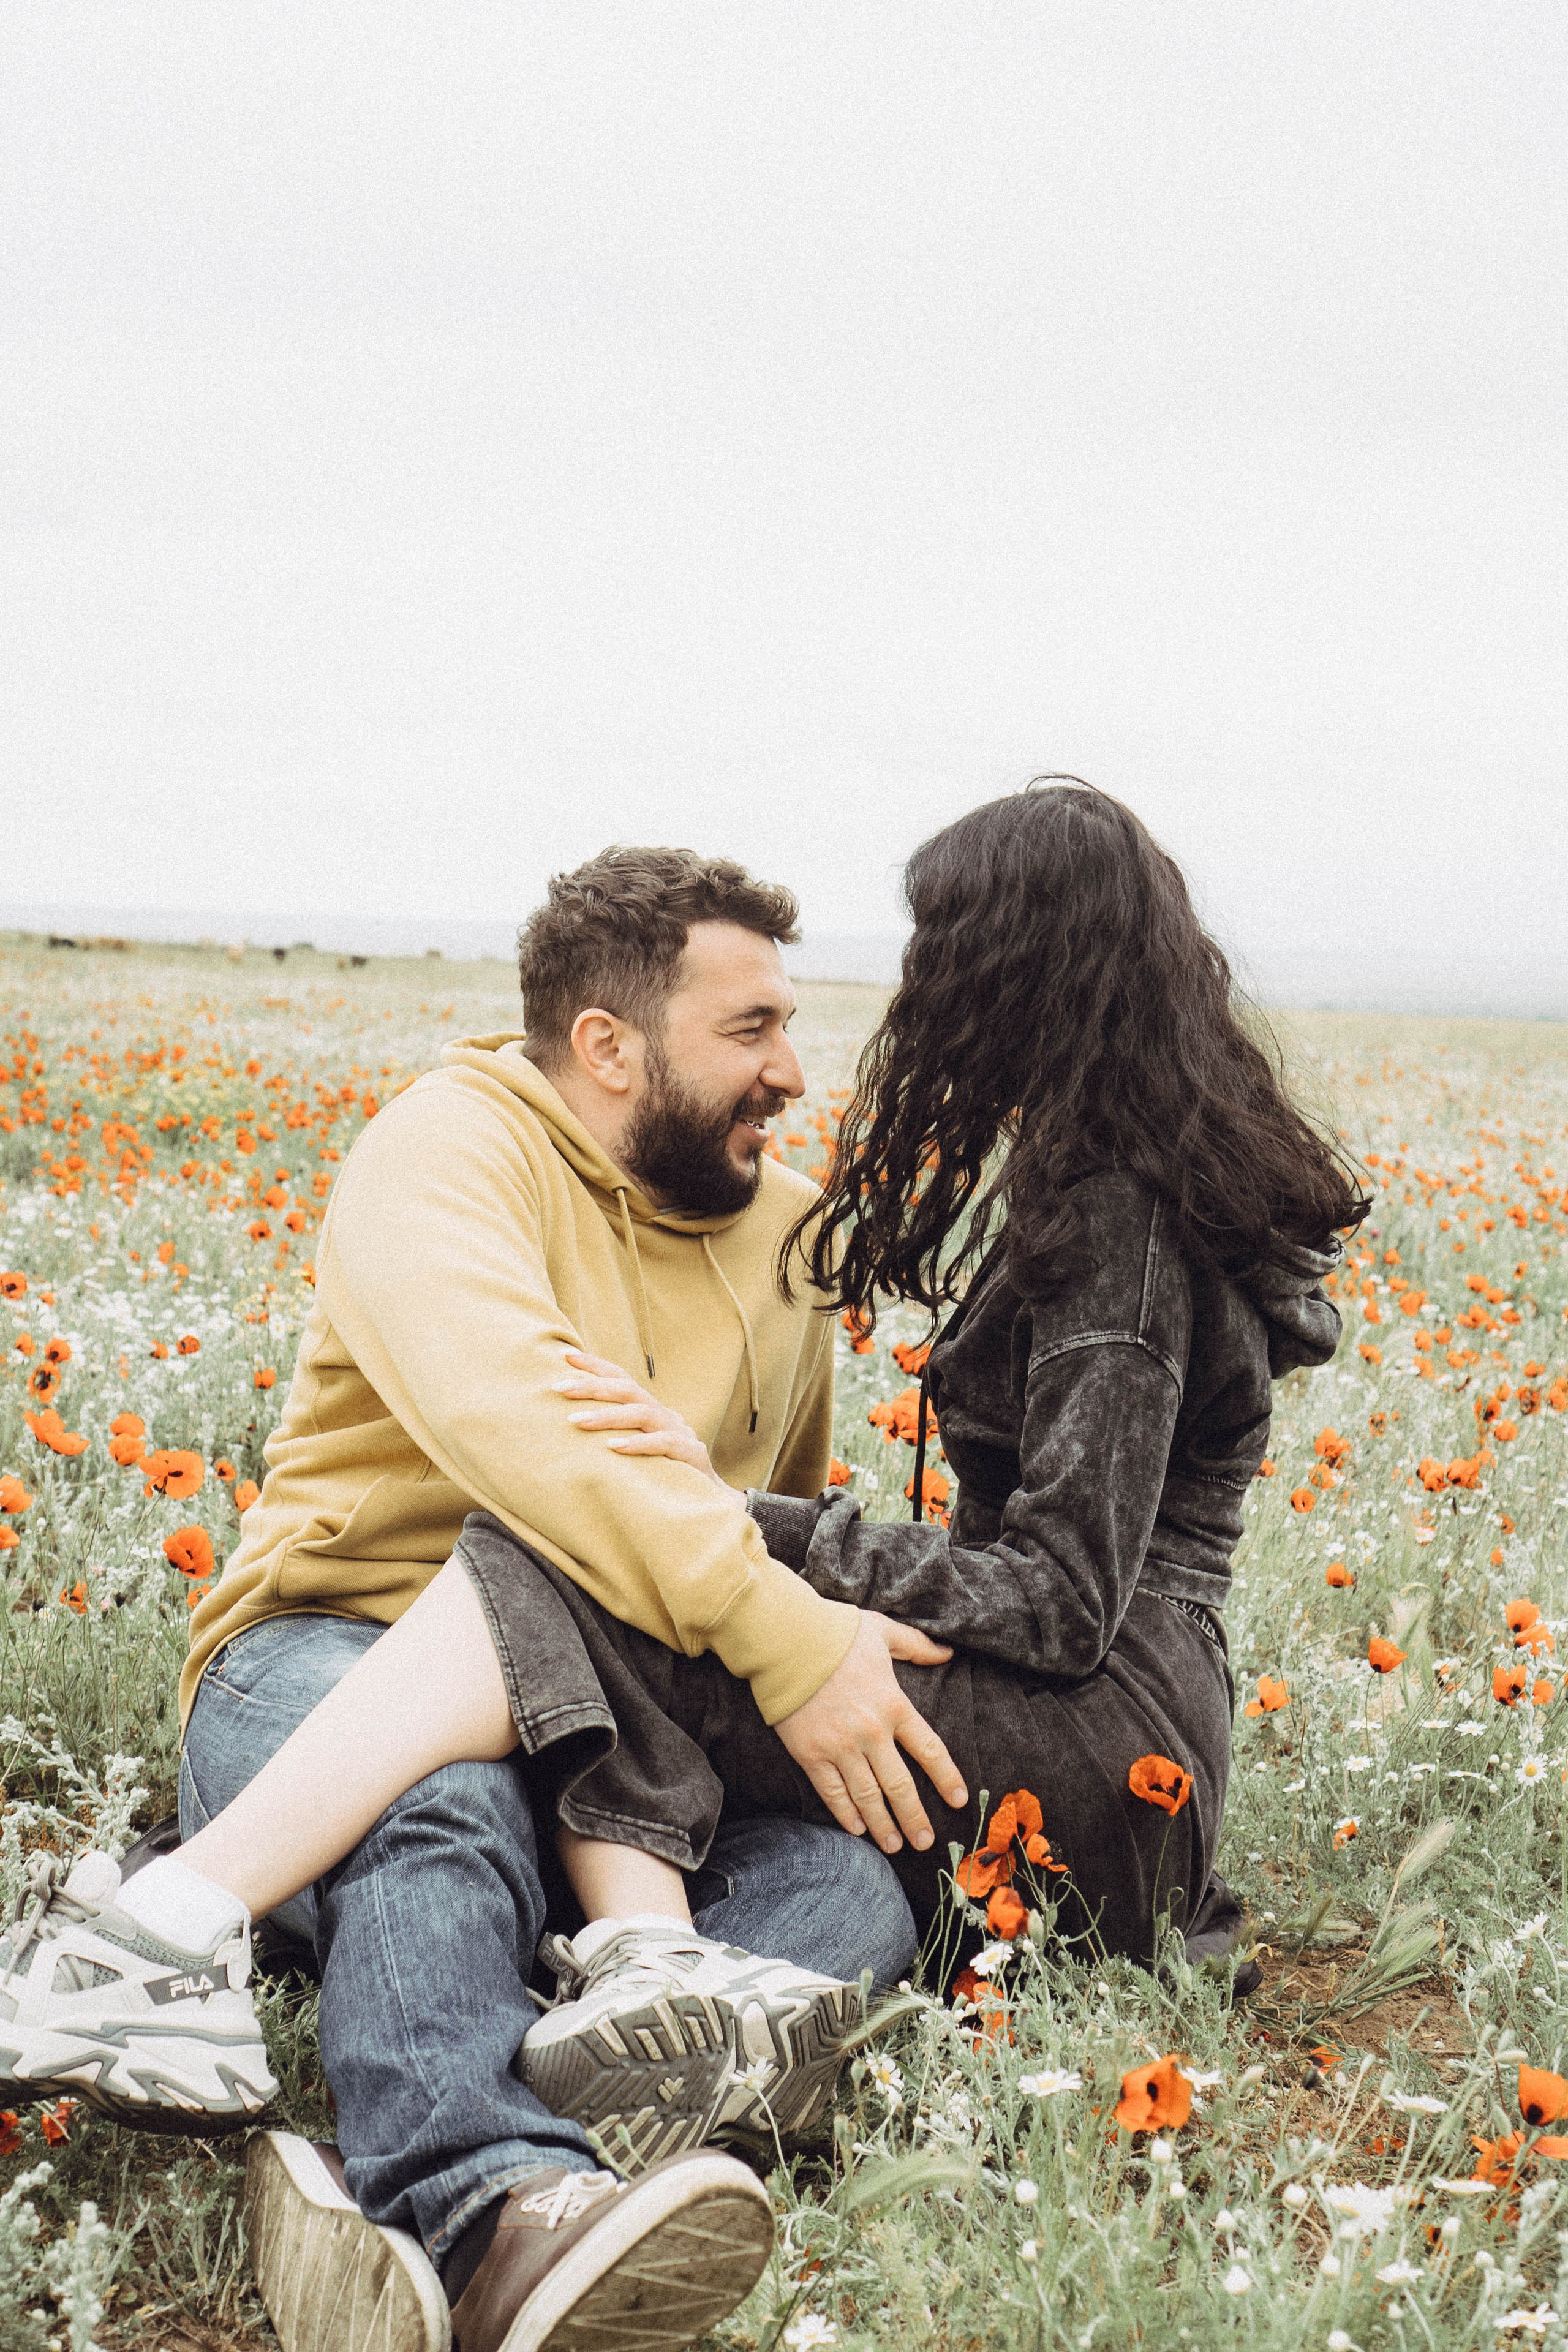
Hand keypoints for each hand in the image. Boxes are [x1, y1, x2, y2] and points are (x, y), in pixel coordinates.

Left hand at [555, 1349, 722, 1484]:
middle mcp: (663, 1414)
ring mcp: (679, 1432)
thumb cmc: (663, 1472)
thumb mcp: (638, 1447)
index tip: (564, 1355)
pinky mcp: (691, 1454)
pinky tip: (613, 1448)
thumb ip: (614, 1433)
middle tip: (558, 1388)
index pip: (621, 1379)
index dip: (595, 1365)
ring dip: (606, 1416)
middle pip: (627, 1389)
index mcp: (649, 1409)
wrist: (708, 1500)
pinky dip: (638, 1444)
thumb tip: (571, 1422)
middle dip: (592, 1386)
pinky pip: (664, 1444)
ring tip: (575, 1421)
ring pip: (642, 1413)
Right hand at [774, 1613, 968, 1855]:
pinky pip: (833, 1792)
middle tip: (925, 1842)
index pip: (930, 1750)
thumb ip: (917, 1645)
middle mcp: (872, 1732)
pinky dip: (846, 1813)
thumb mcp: (883, 1631)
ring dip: (883, 1825)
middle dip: (915, 1818)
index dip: (946, 1778)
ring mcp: (840, 1746)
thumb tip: (947, 1652)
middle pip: (901, 1786)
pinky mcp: (811, 1754)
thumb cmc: (836, 1633)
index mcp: (895, 1704)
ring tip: (895, 1845)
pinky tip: (856, 1828)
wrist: (786, 1640)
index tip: (957, 1800)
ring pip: (868, 1797)